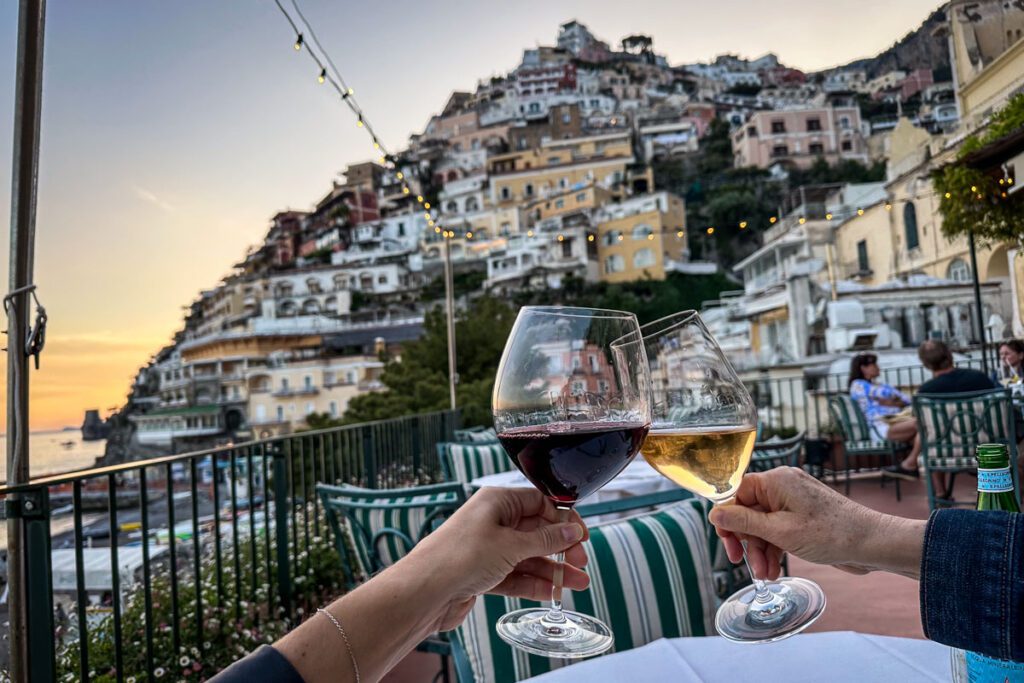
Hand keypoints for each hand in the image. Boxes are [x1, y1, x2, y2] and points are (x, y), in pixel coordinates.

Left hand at [408, 487, 589, 630]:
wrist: (423, 592)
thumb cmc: (459, 557)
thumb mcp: (510, 545)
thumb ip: (545, 540)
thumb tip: (571, 531)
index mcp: (496, 502)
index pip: (539, 503)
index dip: (563, 519)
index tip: (581, 535)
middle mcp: (492, 522)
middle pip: (536, 531)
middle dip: (561, 547)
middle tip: (581, 562)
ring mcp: (487, 549)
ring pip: (528, 557)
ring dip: (553, 570)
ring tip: (578, 583)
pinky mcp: (483, 574)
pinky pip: (515, 575)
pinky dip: (534, 583)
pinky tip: (552, 592)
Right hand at [708, 468, 924, 580]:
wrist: (872, 544)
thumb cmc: (830, 534)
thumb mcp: (780, 531)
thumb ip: (744, 521)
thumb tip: (715, 512)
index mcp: (775, 481)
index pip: (737, 492)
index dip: (728, 517)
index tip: (727, 541)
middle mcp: (783, 487)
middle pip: (748, 511)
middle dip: (747, 540)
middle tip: (742, 562)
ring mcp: (794, 503)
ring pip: (763, 525)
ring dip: (761, 550)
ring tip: (765, 574)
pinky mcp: (803, 518)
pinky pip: (778, 531)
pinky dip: (774, 549)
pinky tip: (774, 570)